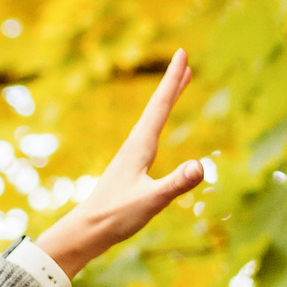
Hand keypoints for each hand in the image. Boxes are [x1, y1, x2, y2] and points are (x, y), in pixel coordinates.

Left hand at [33, 51, 205, 279]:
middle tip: (184, 60)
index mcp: (140, 146)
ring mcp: (130, 158)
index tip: (183, 54)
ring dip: (165, 101)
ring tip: (176, 88)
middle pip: (156, 108)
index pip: (160, 105)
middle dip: (172, 84)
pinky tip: (155, 133)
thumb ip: (176, 183)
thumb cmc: (116, 217)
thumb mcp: (152, 201)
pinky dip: (156, 124)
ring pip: (151, 121)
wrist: (85, 232)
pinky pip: (147, 138)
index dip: (173, 80)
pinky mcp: (127, 171)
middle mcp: (134, 146)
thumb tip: (201, 167)